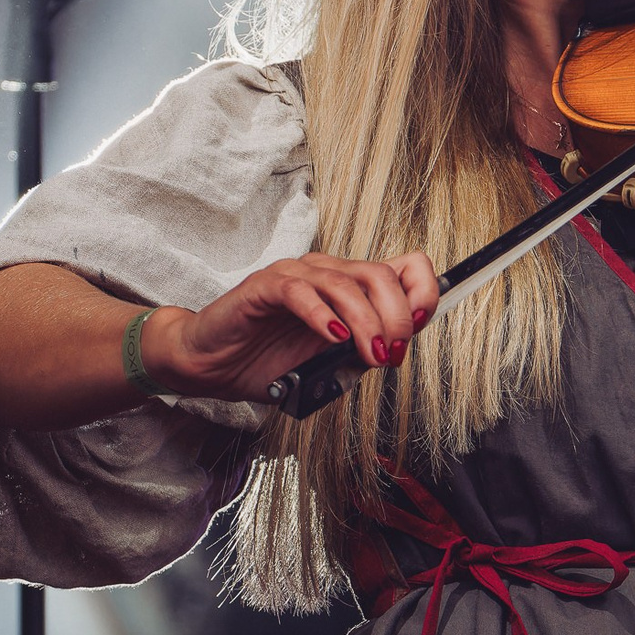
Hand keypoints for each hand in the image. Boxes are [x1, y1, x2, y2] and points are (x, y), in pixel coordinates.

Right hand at [143, 251, 441, 401]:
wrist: (212, 368)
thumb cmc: (268, 362)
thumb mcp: (332, 362)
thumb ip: (364, 349)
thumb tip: (397, 346)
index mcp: (348, 286)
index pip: (403, 267)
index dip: (421, 291)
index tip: (421, 325)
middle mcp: (325, 272)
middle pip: (380, 274)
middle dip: (397, 317)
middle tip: (392, 354)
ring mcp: (294, 276)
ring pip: (345, 283)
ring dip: (367, 322)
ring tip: (371, 354)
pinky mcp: (264, 287)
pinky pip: (300, 292)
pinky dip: (323, 315)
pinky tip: (333, 337)